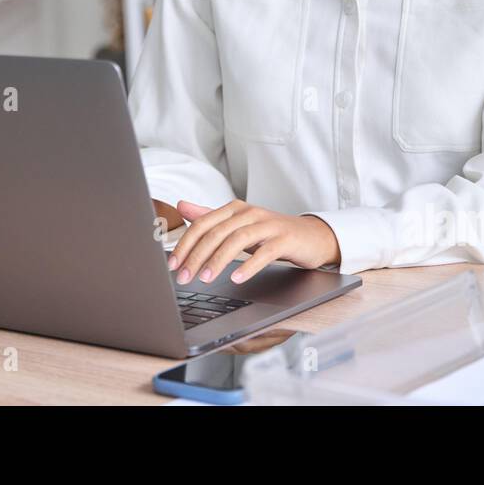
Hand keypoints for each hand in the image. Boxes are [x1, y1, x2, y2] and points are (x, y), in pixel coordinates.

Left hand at [165, 199, 340, 285]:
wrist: (310, 236)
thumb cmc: (270, 232)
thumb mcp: (237, 224)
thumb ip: (210, 216)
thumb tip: (181, 206)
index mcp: (234, 208)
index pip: (202, 223)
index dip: (185, 244)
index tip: (173, 265)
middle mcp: (249, 212)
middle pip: (216, 233)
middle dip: (196, 256)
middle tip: (183, 277)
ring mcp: (268, 224)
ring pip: (237, 240)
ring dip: (218, 260)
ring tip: (205, 279)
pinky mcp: (284, 239)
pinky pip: (265, 252)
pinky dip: (249, 265)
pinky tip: (236, 278)